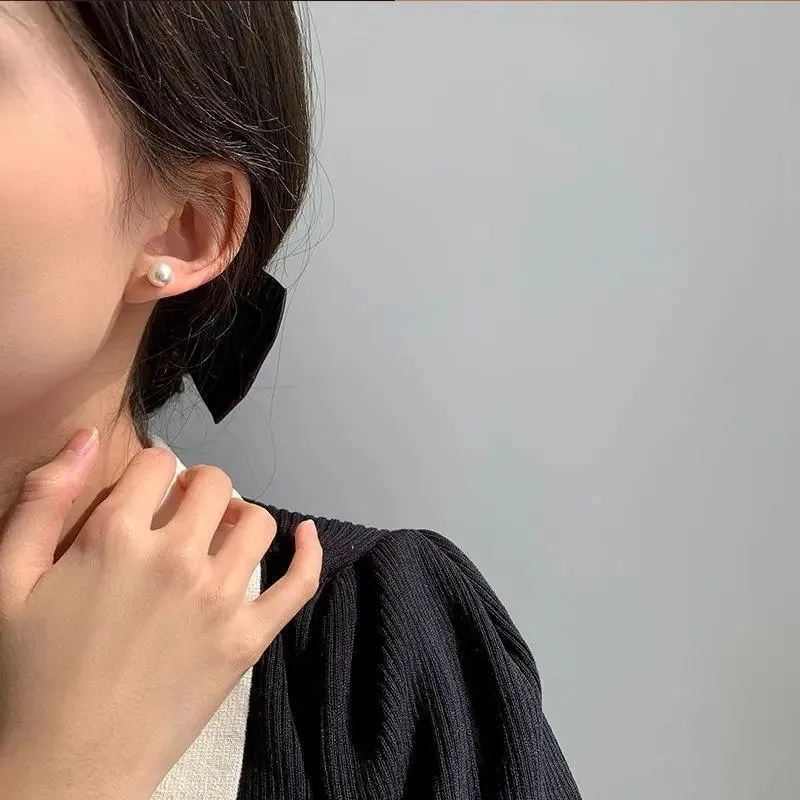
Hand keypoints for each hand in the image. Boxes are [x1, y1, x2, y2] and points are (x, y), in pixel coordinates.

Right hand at [0, 428, 320, 799]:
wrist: (66, 768)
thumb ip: (41, 499)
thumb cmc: (28, 677)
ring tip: (218, 531)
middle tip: (180, 508)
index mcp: (117, 536)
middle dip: (196, 486)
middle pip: (213, 484)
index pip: (156, 463)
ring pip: (257, 522)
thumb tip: (84, 436)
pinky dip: (309, 554)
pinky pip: (298, 583)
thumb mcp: (6, 582)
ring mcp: (219, 598)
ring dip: (239, 516)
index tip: (144, 490)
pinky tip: (306, 536)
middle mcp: (177, 557)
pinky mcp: (247, 638)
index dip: (148, 470)